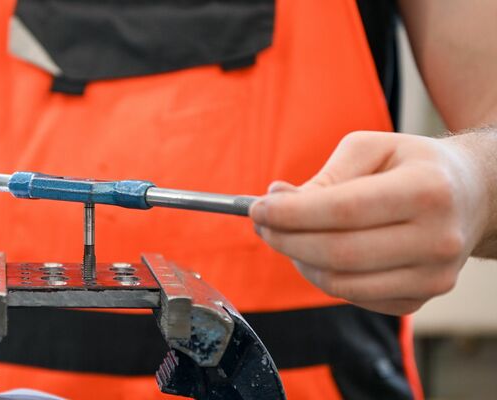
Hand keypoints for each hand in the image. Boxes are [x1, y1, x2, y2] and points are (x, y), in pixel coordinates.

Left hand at [250, 131, 488, 314]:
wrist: (472, 195)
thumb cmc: (413, 166)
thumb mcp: (373, 148)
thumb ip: (325, 176)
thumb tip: (277, 200)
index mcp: (427, 190)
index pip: (344, 210)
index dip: (291, 214)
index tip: (256, 209)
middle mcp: (437, 239)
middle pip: (338, 253)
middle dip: (285, 240)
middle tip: (260, 224)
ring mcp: (432, 277)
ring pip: (340, 283)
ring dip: (299, 261)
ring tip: (285, 236)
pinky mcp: (420, 300)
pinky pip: (353, 297)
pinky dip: (323, 276)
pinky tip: (316, 252)